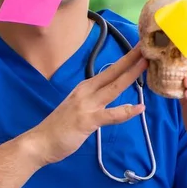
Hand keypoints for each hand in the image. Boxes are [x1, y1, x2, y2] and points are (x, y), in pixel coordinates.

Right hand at [26, 46, 147, 166]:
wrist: (40, 141)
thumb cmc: (59, 126)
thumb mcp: (77, 107)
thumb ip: (92, 100)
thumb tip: (107, 97)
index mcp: (85, 88)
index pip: (109, 71)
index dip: (126, 59)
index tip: (140, 48)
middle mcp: (86, 91)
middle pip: (113, 73)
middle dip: (131, 58)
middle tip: (146, 46)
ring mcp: (87, 105)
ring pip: (114, 88)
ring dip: (130, 75)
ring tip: (146, 64)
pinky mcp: (87, 120)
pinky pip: (110, 115)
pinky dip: (125, 111)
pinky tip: (139, 108)